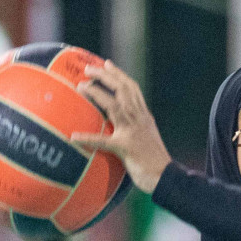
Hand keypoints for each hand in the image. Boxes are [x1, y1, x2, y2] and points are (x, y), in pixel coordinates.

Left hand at [73, 61, 172, 193]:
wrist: (166, 176)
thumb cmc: (156, 162)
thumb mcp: (148, 138)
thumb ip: (137, 128)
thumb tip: (122, 125)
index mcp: (144, 117)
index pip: (132, 89)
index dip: (119, 75)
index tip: (107, 64)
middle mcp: (139, 119)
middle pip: (123, 90)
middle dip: (106, 76)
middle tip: (89, 68)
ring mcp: (133, 132)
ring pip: (114, 106)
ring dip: (97, 94)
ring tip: (81, 86)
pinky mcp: (126, 148)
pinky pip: (104, 141)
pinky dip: (88, 138)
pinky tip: (74, 137)